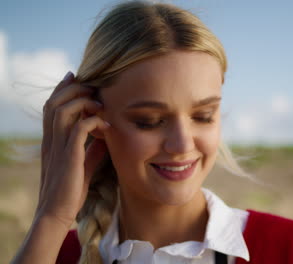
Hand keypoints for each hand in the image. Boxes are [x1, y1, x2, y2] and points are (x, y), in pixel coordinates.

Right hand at [36, 71, 110, 227]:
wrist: (58, 213)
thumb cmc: (71, 191)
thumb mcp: (83, 164)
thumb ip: (91, 148)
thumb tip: (105, 136)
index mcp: (51, 140)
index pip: (51, 106)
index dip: (63, 89)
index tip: (77, 77)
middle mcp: (51, 140)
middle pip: (54, 102)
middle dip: (73, 88)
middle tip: (93, 86)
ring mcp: (58, 148)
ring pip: (62, 110)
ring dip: (83, 101)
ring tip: (100, 103)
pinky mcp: (70, 157)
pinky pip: (80, 129)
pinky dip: (94, 121)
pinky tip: (106, 124)